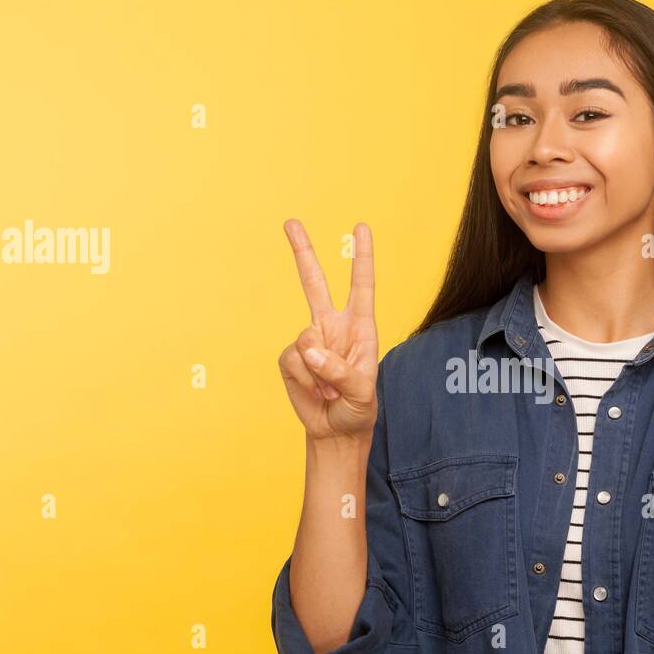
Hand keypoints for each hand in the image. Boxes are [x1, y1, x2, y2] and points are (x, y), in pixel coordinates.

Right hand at [278, 220, 378, 442]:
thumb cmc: (358, 408)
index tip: (361, 228)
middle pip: (315, 283)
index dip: (362, 257)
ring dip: (318, 372)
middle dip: (303, 252)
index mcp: (360, 327)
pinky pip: (292, 361)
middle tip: (290, 222)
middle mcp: (333, 327)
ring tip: (330, 389)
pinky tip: (315, 391)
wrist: (335, 430)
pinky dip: (304, 380)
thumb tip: (310, 350)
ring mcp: (309, 341)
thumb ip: (340, 370)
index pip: (361, 286)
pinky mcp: (290, 358)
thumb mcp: (362, 392)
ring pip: (304, 340)